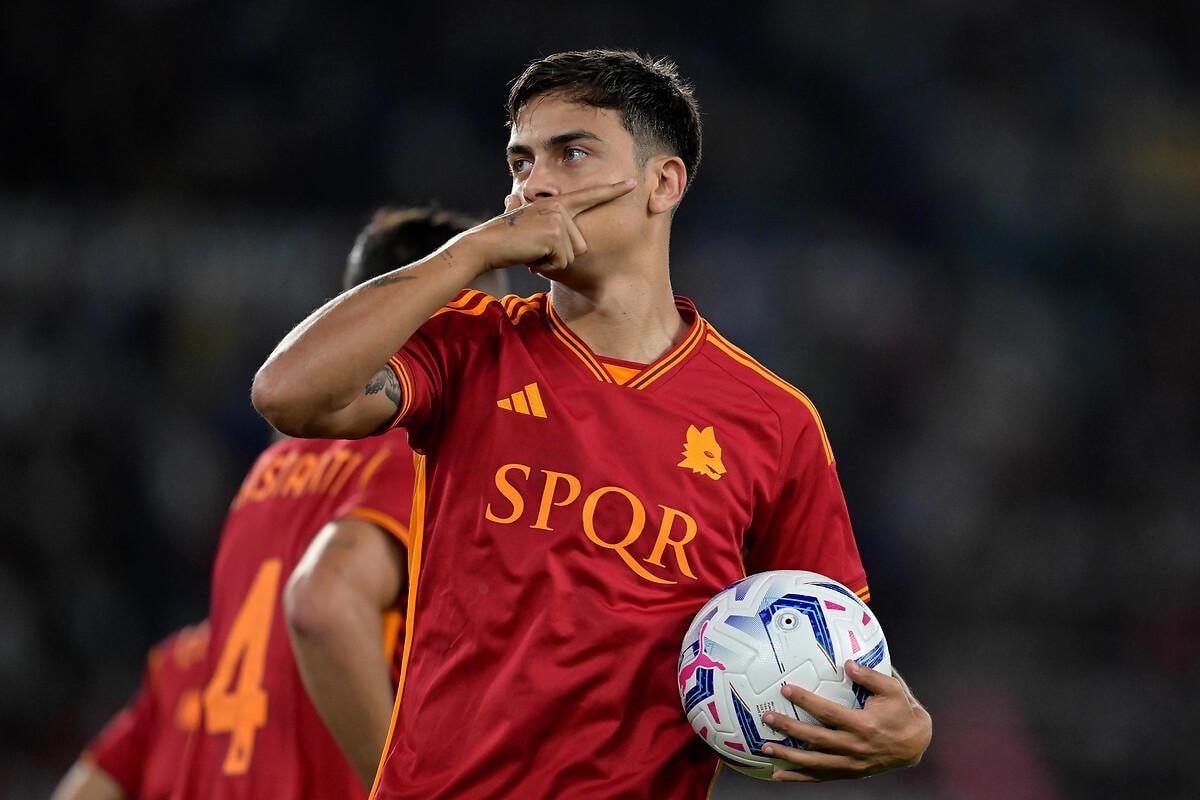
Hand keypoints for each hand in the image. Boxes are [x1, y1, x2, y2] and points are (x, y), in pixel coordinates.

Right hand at [463, 179, 636, 272]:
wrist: (486, 244)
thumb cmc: (507, 240)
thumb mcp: (529, 226)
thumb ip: (545, 225)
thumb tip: (530, 214)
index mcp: (556, 203)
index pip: (589, 196)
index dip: (612, 190)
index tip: (632, 182)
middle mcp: (559, 207)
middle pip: (581, 244)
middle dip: (561, 255)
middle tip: (536, 248)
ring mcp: (558, 219)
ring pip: (573, 255)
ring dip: (553, 261)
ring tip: (532, 250)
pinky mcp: (555, 234)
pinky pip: (562, 262)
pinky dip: (547, 266)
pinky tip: (531, 255)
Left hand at [759, 661, 931, 781]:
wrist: (915, 744)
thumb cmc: (902, 712)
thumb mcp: (893, 690)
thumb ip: (870, 676)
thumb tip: (847, 663)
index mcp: (863, 725)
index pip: (828, 712)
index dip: (805, 701)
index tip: (785, 689)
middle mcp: (854, 747)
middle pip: (816, 739)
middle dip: (789, 728)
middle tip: (767, 718)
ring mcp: (850, 763)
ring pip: (814, 762)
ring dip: (788, 756)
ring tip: (766, 749)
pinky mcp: (848, 773)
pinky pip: (820, 777)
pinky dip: (798, 777)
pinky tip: (779, 775)